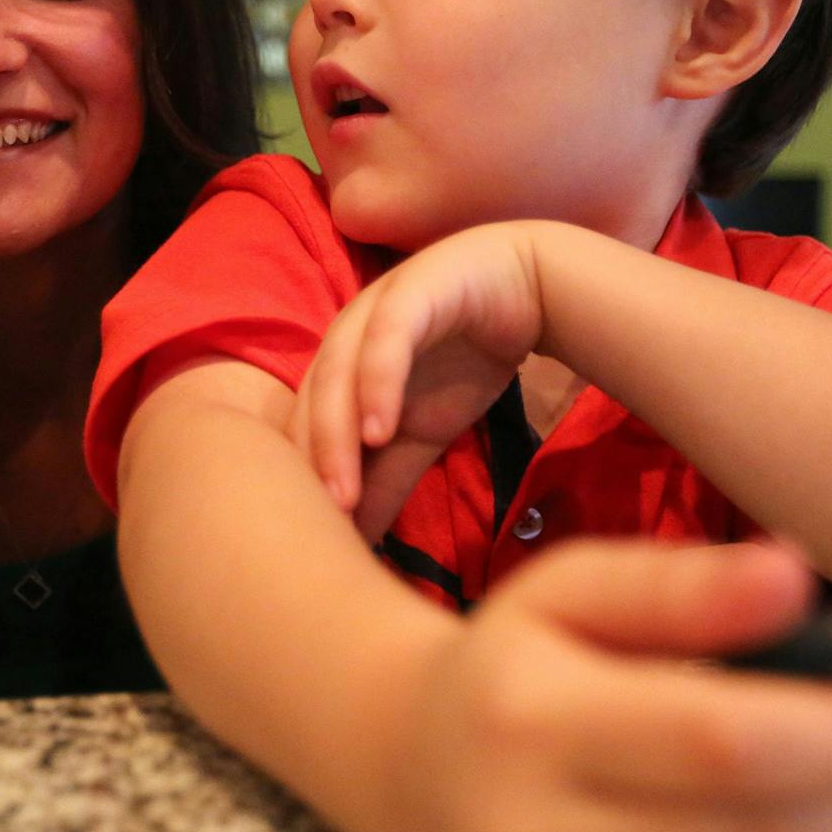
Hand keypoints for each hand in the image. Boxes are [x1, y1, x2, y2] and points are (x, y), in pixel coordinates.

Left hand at [291, 224, 544, 536]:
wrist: (528, 289)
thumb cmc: (464, 359)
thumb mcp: (424, 434)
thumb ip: (388, 481)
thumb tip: (357, 542)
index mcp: (338, 371)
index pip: (306, 429)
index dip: (303, 483)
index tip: (309, 542)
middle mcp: (344, 339)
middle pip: (313, 406)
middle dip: (312, 468)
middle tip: (318, 527)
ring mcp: (373, 310)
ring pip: (339, 373)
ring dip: (335, 434)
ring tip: (342, 493)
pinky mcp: (410, 290)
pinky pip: (387, 339)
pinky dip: (378, 383)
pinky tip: (380, 429)